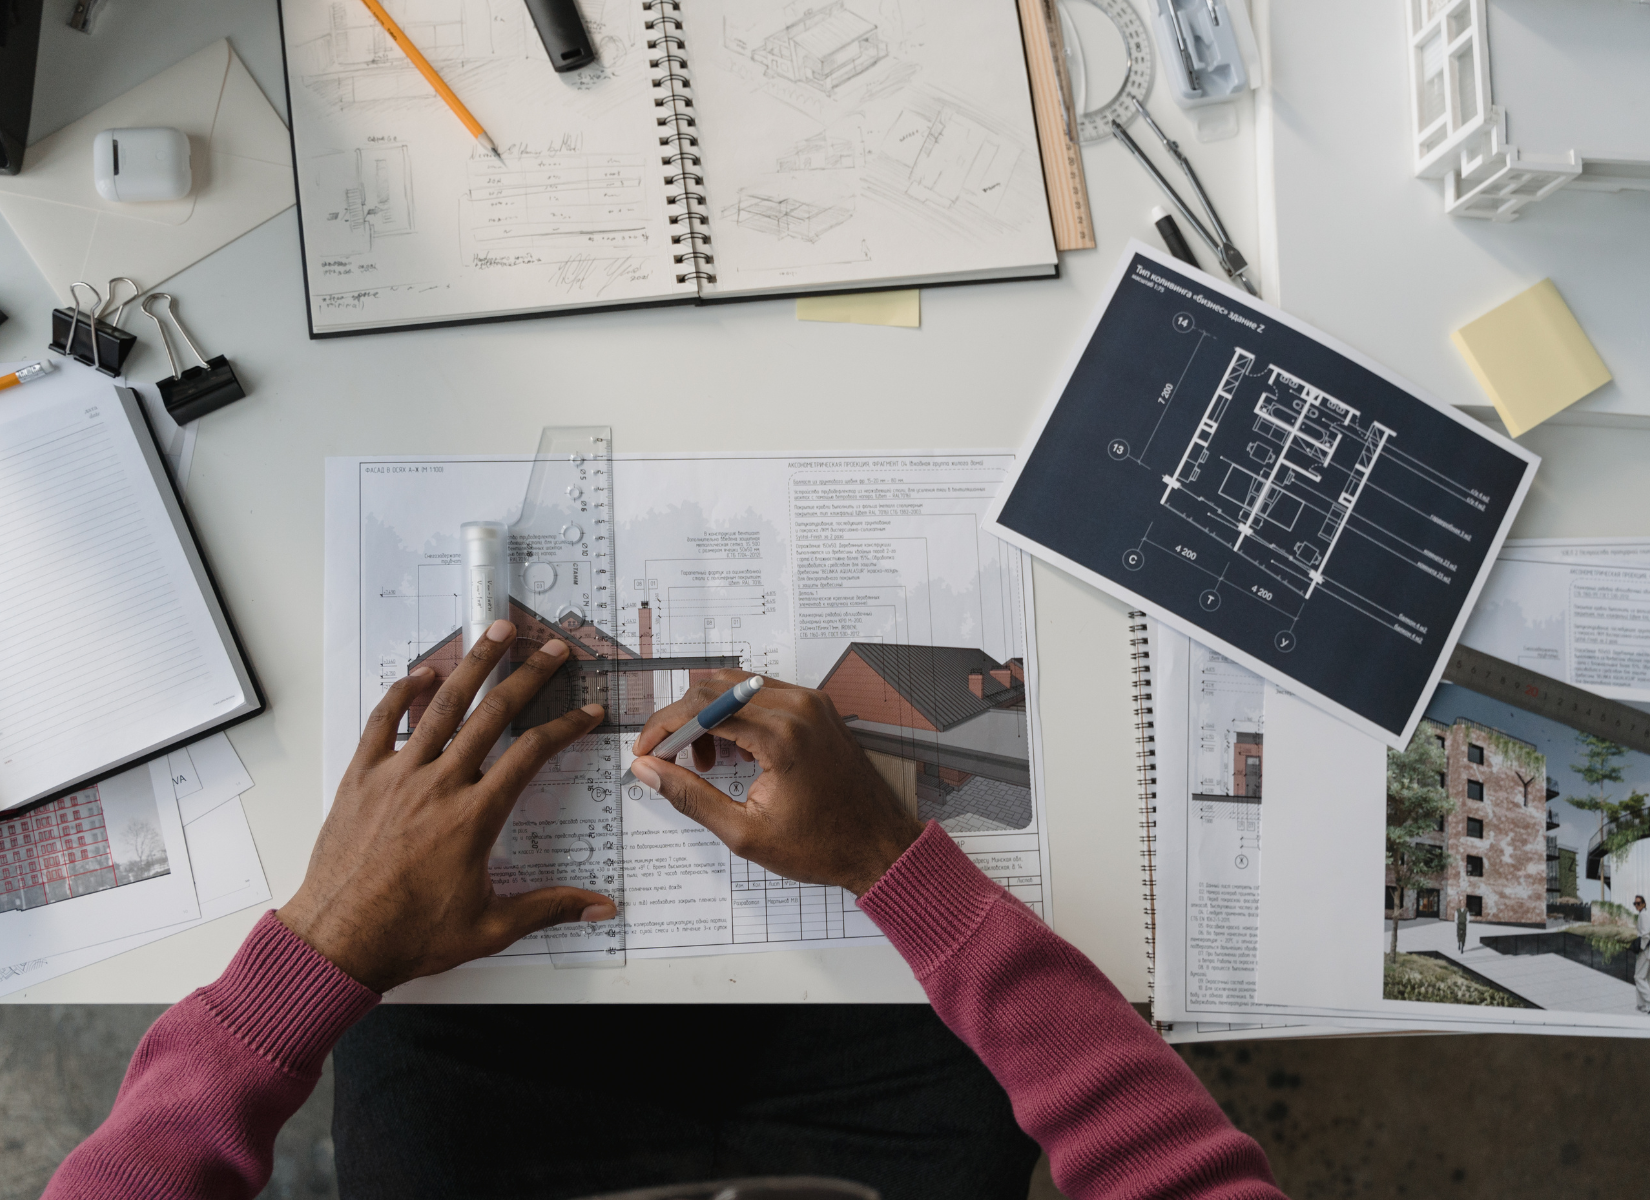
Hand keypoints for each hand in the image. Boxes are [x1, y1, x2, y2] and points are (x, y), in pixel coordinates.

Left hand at [278, 620, 615, 991]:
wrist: (338, 942)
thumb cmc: (409, 935)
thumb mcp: (491, 927)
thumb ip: (550, 908)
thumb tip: (601, 907)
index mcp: (475, 817)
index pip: (532, 754)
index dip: (565, 727)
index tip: (585, 712)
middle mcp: (439, 785)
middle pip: (493, 714)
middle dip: (529, 675)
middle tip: (553, 649)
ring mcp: (397, 776)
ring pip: (442, 706)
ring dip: (474, 664)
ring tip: (497, 632)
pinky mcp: (361, 778)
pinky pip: (384, 722)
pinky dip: (403, 693)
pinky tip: (422, 673)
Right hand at [629, 671, 924, 894]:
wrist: (879, 846)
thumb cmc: (822, 846)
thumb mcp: (745, 832)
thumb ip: (690, 796)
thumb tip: (648, 771)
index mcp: (781, 735)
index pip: (702, 707)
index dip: (664, 727)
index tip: (646, 752)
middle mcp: (798, 706)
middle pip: (715, 688)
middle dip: (682, 721)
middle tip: (669, 760)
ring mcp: (811, 702)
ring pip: (736, 687)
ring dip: (709, 717)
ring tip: (706, 765)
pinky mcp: (817, 707)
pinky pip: (762, 694)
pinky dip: (736, 715)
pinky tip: (735, 754)